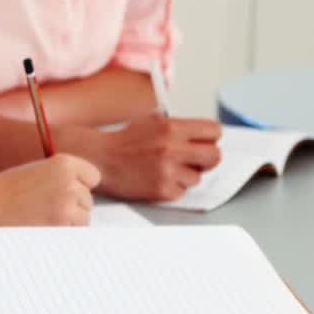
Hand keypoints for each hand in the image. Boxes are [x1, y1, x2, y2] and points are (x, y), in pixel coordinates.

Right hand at [0, 154, 100, 225]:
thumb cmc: (10, 190)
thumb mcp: (39, 171)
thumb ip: (64, 177)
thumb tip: (88, 193)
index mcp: (64, 163)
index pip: (93, 177)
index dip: (80, 184)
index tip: (64, 189)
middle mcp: (69, 181)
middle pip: (88, 200)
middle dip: (72, 205)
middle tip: (45, 204)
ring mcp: (66, 205)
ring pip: (84, 218)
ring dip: (69, 220)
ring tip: (43, 215)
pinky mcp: (61, 225)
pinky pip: (73, 232)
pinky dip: (61, 231)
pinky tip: (41, 224)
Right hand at [82, 114, 221, 200]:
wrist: (99, 158)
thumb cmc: (123, 141)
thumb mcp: (151, 122)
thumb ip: (178, 127)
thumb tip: (202, 136)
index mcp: (171, 127)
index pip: (214, 131)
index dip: (211, 138)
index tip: (204, 142)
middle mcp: (172, 148)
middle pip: (215, 156)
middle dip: (207, 159)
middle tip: (195, 160)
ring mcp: (168, 171)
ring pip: (198, 178)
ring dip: (185, 176)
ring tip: (166, 170)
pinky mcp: (162, 190)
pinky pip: (181, 191)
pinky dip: (172, 188)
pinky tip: (157, 179)